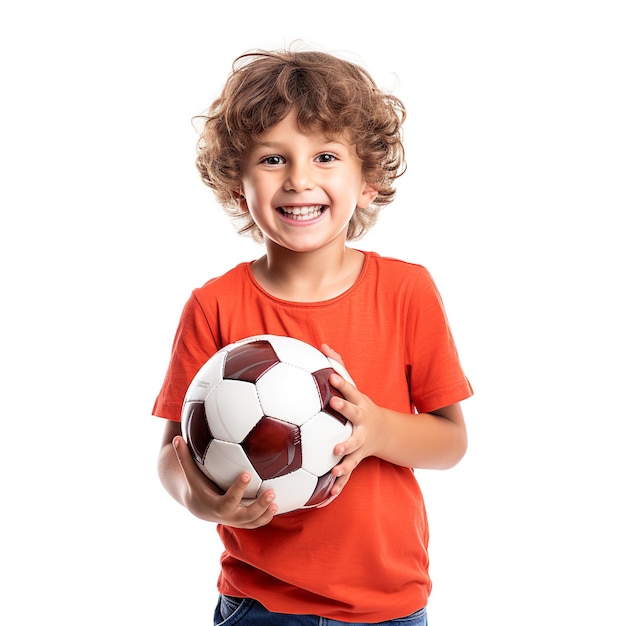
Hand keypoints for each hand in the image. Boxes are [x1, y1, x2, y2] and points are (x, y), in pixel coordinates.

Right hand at [171, 435, 277, 528]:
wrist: (200, 507)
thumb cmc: (197, 485)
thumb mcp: (190, 474)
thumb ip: (184, 457)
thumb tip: (177, 438)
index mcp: (216, 504)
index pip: (229, 498)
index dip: (238, 488)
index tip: (247, 474)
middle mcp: (228, 515)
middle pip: (245, 514)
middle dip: (258, 505)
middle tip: (270, 491)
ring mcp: (237, 520)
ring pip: (253, 521)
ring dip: (265, 512)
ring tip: (277, 500)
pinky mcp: (244, 521)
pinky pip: (256, 522)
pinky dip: (267, 516)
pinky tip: (278, 504)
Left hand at [319, 344, 387, 498]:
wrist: (387, 433)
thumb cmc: (361, 406)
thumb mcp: (355, 386)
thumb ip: (338, 366)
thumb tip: (322, 344)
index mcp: (359, 405)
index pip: (350, 391)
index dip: (341, 385)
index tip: (330, 379)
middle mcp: (361, 423)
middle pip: (354, 418)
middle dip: (345, 413)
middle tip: (333, 407)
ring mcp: (361, 442)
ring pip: (353, 450)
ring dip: (345, 457)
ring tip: (334, 464)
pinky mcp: (357, 459)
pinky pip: (347, 472)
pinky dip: (338, 485)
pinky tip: (326, 496)